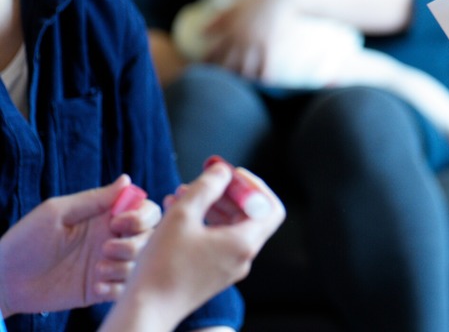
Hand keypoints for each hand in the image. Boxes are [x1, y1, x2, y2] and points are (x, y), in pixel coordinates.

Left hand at [0, 175, 160, 315]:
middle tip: (107, 248)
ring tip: (97, 270)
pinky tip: (95, 287)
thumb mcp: (56, 213)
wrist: (4, 281)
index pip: (144, 210)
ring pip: (139, 264)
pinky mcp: (100, 289)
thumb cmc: (24, 241)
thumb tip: (127, 180)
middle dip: (135, 243)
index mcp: (104, 217)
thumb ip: (93, 199)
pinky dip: (116, 288)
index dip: (142, 215)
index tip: (120, 222)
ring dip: (124, 266)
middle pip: (149, 237)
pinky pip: (124, 289)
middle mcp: (111, 239)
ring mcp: (107, 264)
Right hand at [101, 162, 283, 331]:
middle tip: (205, 180)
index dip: (254, 186)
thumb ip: (206, 187)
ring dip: (211, 206)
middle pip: (250, 215)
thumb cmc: (162, 265)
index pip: (269, 207)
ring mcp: (228, 268)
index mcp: (244, 243)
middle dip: (228, 193)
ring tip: (181, 194)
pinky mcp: (212, 274)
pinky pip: (216, 242)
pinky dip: (203, 224)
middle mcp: (242, 257)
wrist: (145, 310)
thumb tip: (223, 171)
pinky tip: (177, 213)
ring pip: (230, 227)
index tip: (230, 176)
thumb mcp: (182, 214)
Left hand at [204, 0, 298, 79]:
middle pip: (228, 65)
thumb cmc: (258, 2)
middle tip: (225, 86)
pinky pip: (266, 68)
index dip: (208, 64)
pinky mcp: (270, 46)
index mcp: (230, 29)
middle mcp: (240, 39)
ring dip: (245, 79)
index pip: (214, 51)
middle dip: (226, 77)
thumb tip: (201, 33)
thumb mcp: (235, 7)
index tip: (206, 74)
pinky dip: (265, 78)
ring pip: (246, 69)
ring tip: (245, 88)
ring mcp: (255, 43)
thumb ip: (218, 20)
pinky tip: (265, 83)